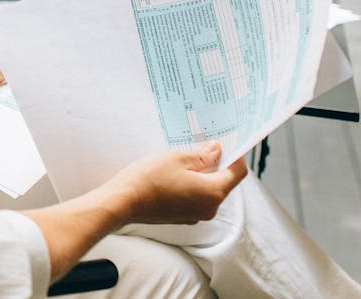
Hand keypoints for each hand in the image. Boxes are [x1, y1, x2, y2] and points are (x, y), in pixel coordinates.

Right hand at [103, 141, 247, 225]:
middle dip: (217, 164)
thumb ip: (202, 155)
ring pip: (208, 191)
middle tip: (205, 146)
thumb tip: (216, 150)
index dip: (236, 156)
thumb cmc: (148, 179)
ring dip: (203, 175)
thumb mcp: (177, 158)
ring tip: (186, 159)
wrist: (122, 202)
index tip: (229, 143)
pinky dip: (192, 186)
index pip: (237, 173)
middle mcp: (209, 208)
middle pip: (223, 182)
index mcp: (213, 193)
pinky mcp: (182, 217)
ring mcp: (195, 215)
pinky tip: (176, 174)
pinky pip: (195, 199)